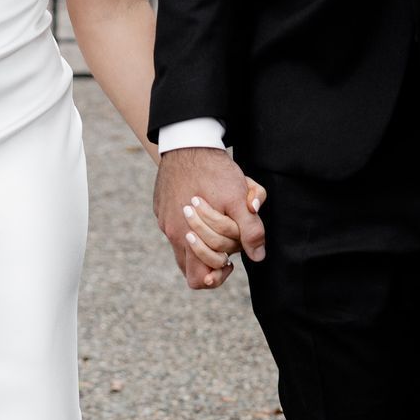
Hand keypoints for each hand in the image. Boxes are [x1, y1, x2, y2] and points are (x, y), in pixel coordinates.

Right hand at [154, 146, 266, 288]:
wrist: (188, 142)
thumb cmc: (214, 170)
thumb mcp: (239, 199)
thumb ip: (250, 230)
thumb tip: (258, 256)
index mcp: (187, 237)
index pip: (199, 278)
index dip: (217, 276)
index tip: (229, 262)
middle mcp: (171, 233)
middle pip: (190, 266)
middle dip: (212, 257)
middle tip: (227, 241)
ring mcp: (164, 220)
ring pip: (183, 246)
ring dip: (202, 240)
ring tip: (217, 222)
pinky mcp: (161, 208)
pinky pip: (175, 226)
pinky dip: (191, 224)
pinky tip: (203, 205)